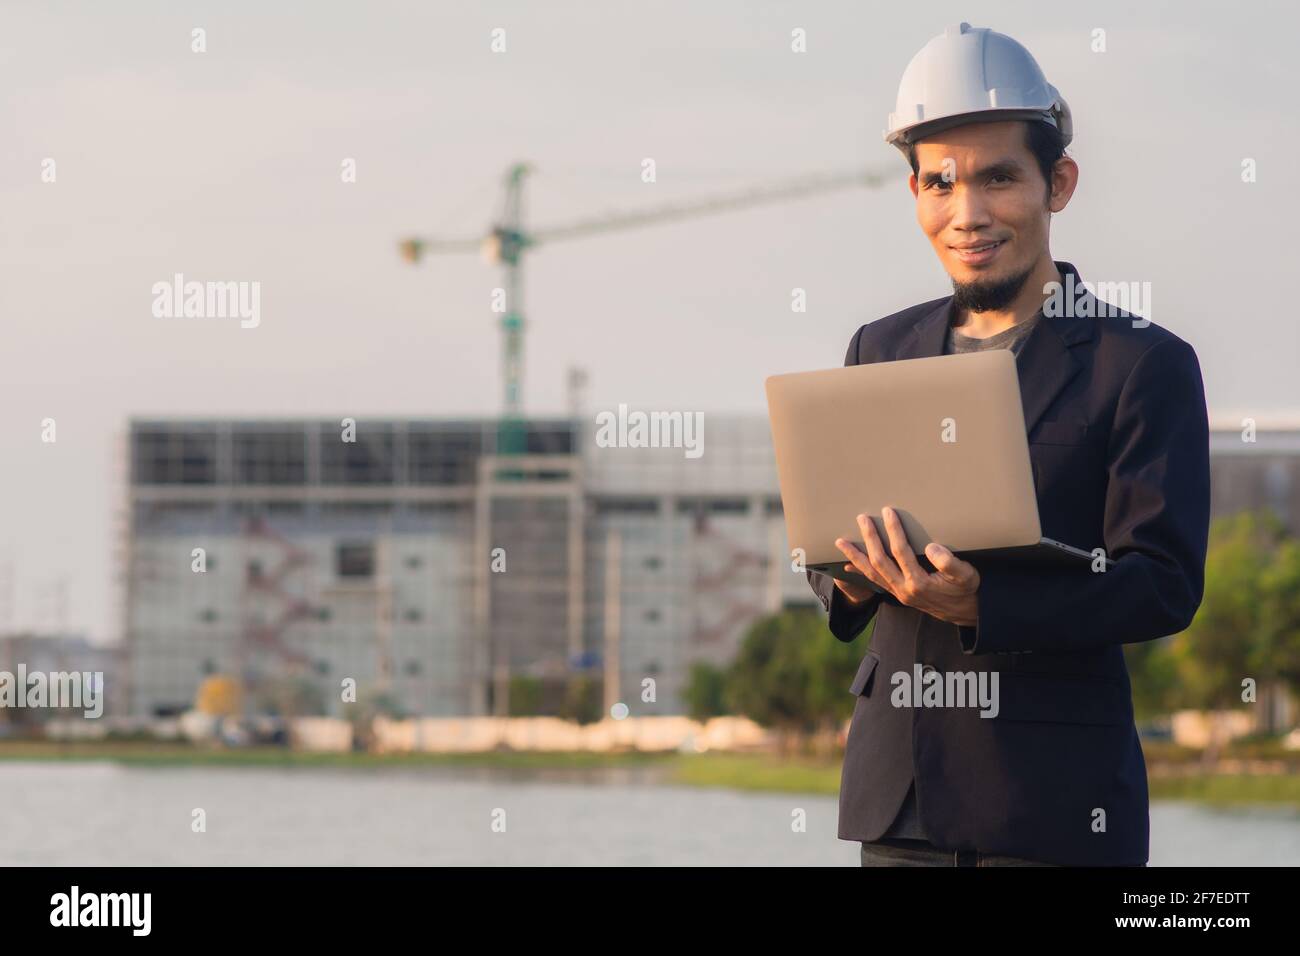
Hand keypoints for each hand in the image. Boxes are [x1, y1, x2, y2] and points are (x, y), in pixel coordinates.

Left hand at [834, 506, 980, 626]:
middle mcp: (904, 589)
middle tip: (862, 518)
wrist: (965, 612)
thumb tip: (932, 547)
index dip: (893, 530)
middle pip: (879, 561)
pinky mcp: (897, 594)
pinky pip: (874, 582)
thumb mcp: (966, 575)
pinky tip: (848, 565)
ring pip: (871, 573)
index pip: (901, 551)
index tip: (887, 512)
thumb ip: (950, 562)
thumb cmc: (966, 589)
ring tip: (840, 542)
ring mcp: (898, 593)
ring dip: (856, 556)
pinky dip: (860, 572)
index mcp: (919, 582)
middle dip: (870, 538)